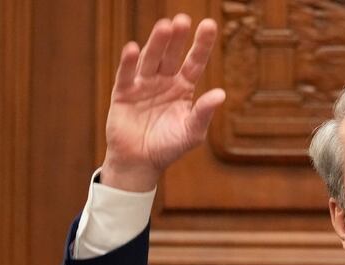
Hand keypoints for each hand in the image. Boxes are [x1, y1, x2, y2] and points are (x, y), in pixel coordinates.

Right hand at [101, 14, 225, 191]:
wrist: (141, 163)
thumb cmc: (169, 146)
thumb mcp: (192, 132)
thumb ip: (204, 113)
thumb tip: (221, 94)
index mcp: (183, 87)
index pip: (194, 62)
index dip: (201, 44)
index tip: (209, 25)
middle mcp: (163, 81)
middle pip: (171, 55)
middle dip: (177, 38)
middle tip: (183, 20)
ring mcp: (143, 85)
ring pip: (151, 60)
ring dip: (157, 43)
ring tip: (165, 26)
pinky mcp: (123, 93)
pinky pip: (127, 75)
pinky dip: (129, 63)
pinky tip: (134, 49)